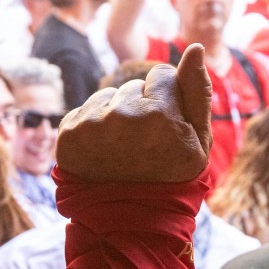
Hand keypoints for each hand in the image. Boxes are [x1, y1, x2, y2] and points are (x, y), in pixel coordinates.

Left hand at [56, 43, 212, 182]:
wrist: (131, 221)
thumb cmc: (172, 177)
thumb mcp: (199, 141)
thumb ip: (198, 92)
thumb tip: (195, 47)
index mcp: (161, 115)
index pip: (162, 75)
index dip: (167, 101)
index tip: (165, 129)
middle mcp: (124, 116)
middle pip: (133, 86)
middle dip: (140, 108)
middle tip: (144, 145)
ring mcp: (93, 125)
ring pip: (108, 97)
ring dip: (114, 116)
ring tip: (122, 150)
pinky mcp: (69, 134)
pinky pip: (84, 111)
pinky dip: (92, 127)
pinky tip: (102, 151)